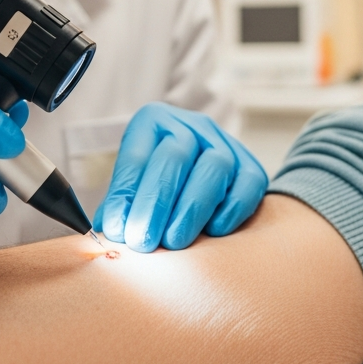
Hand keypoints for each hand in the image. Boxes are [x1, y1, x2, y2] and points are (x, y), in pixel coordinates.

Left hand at [94, 103, 266, 252]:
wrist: (193, 168)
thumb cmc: (152, 179)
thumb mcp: (130, 182)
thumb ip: (120, 204)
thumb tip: (112, 231)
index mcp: (153, 121)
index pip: (137, 157)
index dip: (126, 194)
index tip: (118, 230)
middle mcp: (191, 126)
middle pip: (175, 157)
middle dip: (156, 203)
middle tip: (143, 241)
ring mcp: (224, 142)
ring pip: (215, 168)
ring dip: (192, 209)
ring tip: (174, 242)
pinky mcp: (251, 165)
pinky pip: (248, 184)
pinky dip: (232, 209)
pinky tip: (213, 232)